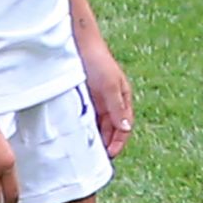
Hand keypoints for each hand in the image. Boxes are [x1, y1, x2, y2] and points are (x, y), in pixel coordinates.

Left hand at [80, 40, 134, 157]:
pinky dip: (83, 127)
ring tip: (85, 151)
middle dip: (107, 144)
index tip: (110, 155)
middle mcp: (111, 101)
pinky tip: (76, 135)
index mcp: (123, 98)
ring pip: (98, 125)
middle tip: (96, 159)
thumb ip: (117, 107)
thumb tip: (126, 128)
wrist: (78, 42)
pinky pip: (86, 117)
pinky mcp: (85, 97)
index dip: (119, 142)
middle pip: (112, 128)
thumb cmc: (98, 61)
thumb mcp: (109, 85)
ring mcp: (97, 100)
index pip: (125, 126)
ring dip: (95, 137)